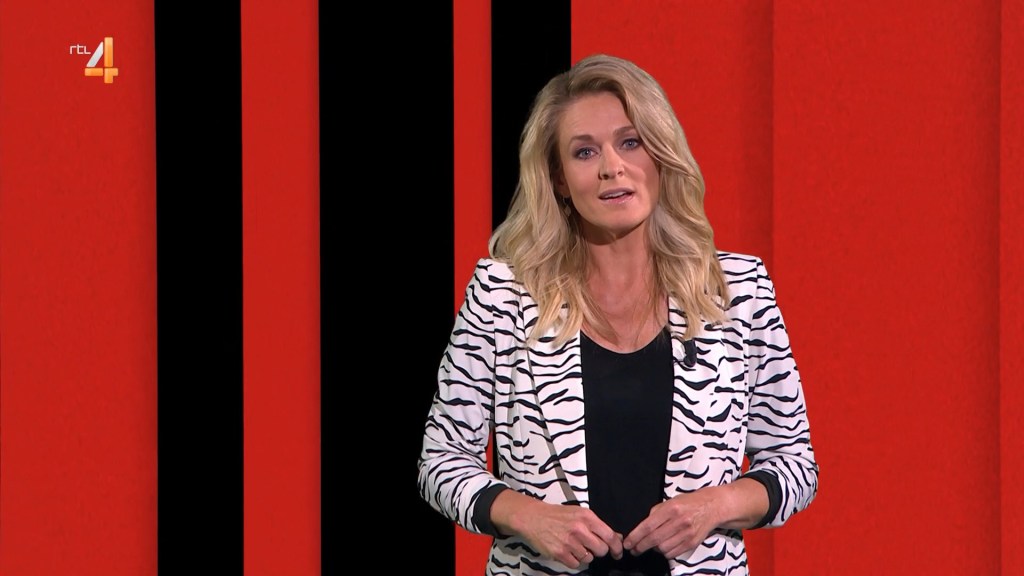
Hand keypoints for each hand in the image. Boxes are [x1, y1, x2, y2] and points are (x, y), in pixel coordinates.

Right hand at [491, 491, 623, 567]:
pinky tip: (567, 551)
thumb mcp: (579, 513)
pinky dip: (573, 560)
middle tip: (592, 547)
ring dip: (584, 555)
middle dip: (599, 551)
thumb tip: (617, 537)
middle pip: (602, 550)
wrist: (534, 518)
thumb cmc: (558, 515)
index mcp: (587, 517)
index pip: (610, 536)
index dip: (617, 547)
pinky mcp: (560, 553)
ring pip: (588, 559)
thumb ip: (597, 525)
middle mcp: (579, 529)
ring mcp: (569, 542)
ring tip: (575, 546)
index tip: (617, 552)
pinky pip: (576, 564)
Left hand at [623, 488, 720, 559]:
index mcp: (671, 509)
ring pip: (663, 549)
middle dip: (640, 546)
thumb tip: (641, 528)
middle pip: (654, 539)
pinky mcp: (692, 543)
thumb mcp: (670, 501)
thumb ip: (656, 513)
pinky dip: (665, 552)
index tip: (628, 543)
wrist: (711, 507)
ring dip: (654, 549)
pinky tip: (663, 547)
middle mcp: (679, 521)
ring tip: (652, 545)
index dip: (635, 536)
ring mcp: (687, 533)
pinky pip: (673, 553)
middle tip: (634, 549)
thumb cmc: (688, 503)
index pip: (648, 526)